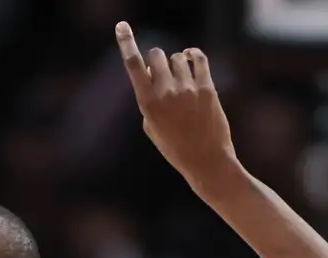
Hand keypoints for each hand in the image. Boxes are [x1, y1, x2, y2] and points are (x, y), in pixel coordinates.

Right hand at [115, 23, 236, 189]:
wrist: (206, 161)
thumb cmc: (175, 146)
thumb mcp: (151, 126)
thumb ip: (147, 97)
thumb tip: (150, 70)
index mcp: (147, 104)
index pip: (133, 65)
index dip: (126, 42)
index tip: (121, 26)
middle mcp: (166, 93)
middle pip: (156, 55)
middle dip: (156, 60)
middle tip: (161, 72)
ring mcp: (188, 90)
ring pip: (177, 58)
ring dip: (177, 64)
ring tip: (181, 81)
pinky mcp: (207, 88)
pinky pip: (198, 58)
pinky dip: (193, 55)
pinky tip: (191, 59)